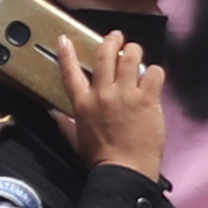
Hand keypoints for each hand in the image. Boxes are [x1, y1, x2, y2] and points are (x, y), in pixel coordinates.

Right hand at [59, 31, 170, 180]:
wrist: (124, 170)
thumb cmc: (100, 158)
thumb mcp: (75, 139)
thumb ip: (64, 123)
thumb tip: (53, 113)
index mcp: (83, 103)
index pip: (70, 71)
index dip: (67, 52)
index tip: (65, 39)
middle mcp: (103, 94)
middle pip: (104, 56)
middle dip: (110, 41)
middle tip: (116, 36)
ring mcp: (126, 95)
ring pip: (130, 58)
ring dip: (134, 50)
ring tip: (136, 50)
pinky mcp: (147, 100)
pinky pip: (154, 74)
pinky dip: (155, 71)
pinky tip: (154, 76)